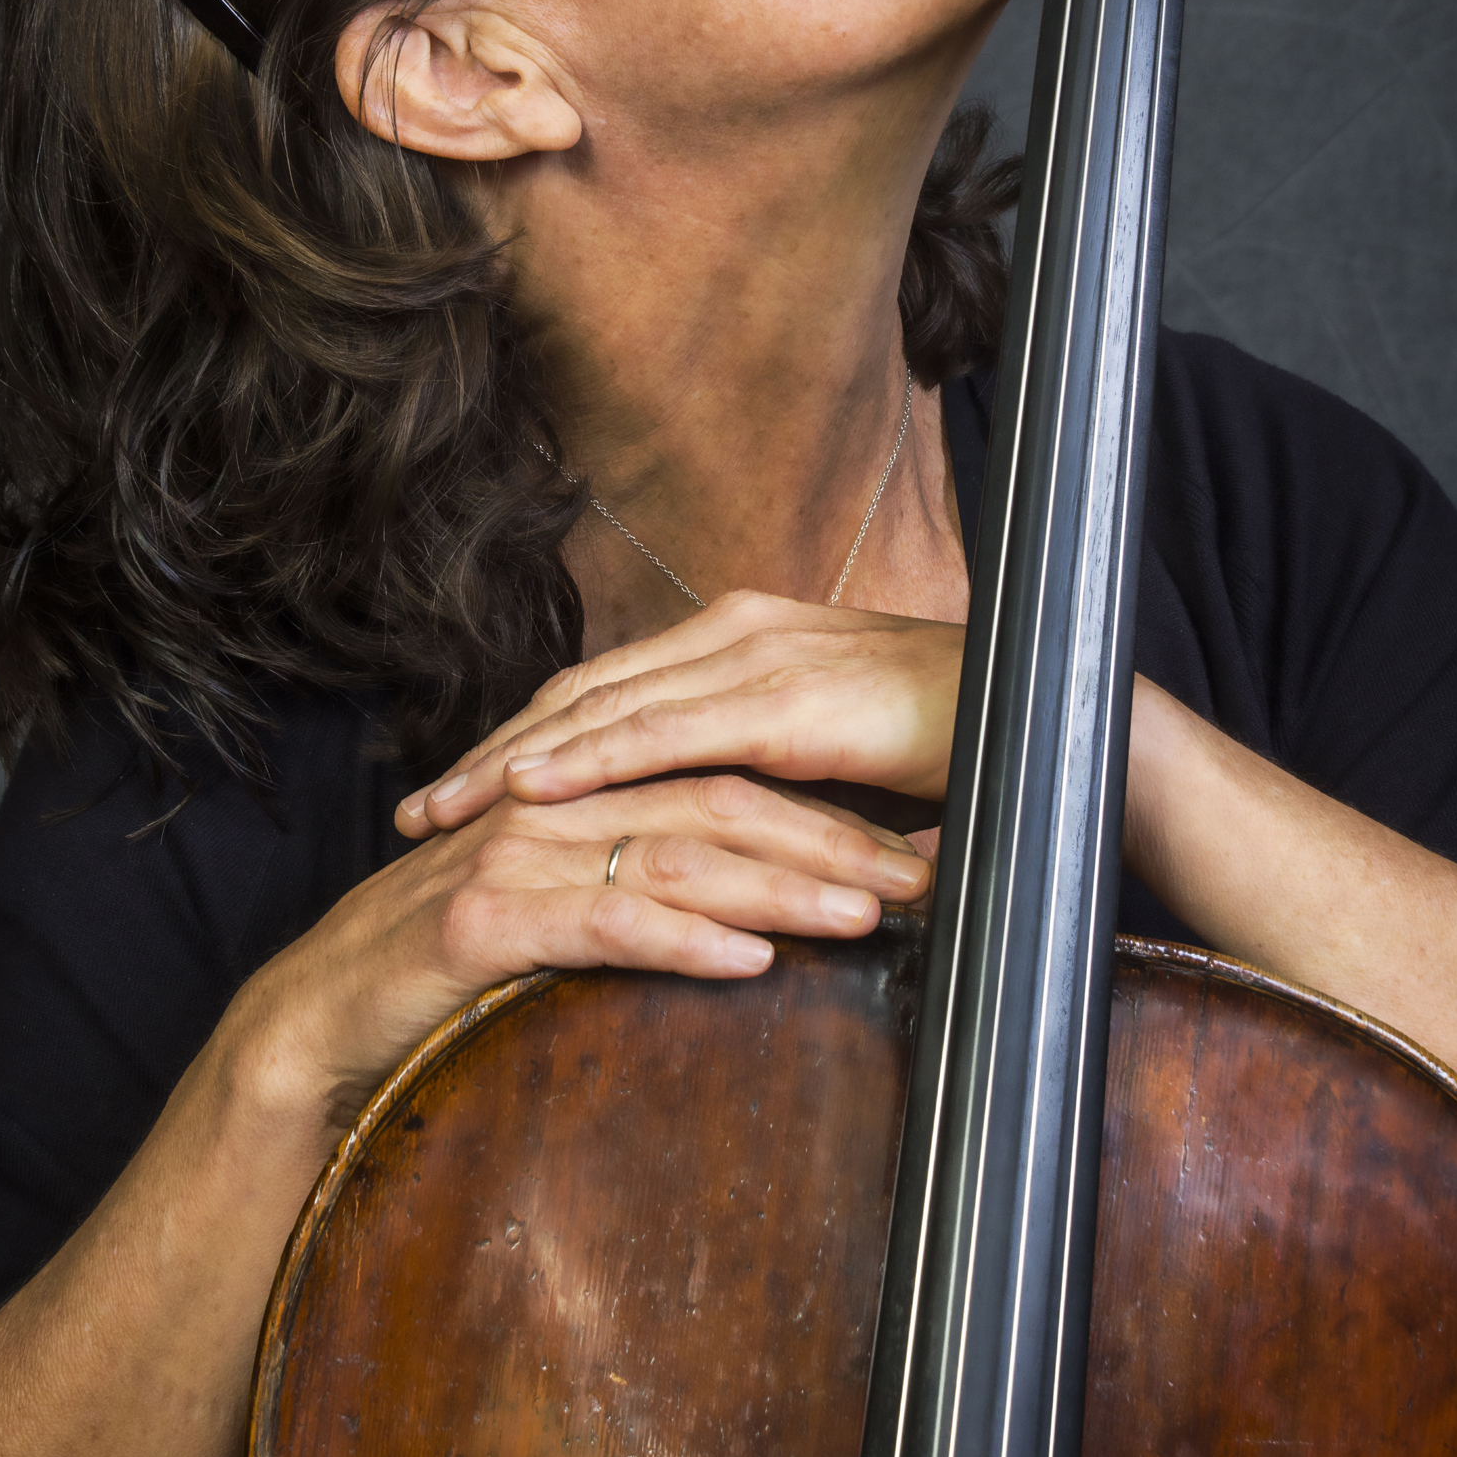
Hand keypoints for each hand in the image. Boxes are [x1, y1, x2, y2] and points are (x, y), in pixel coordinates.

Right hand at [238, 756, 930, 1140]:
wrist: (317, 1022)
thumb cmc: (449, 975)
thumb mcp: (562, 922)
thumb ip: (645, 895)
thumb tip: (760, 917)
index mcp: (586, 793)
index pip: (727, 783)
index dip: (824, 813)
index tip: (909, 852)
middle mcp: (557, 804)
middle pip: (720, 803)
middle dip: (830, 842)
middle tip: (919, 880)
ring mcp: (518, 855)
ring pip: (674, 853)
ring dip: (781, 886)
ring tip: (862, 918)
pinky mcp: (483, 919)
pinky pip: (603, 921)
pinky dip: (683, 938)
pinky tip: (747, 961)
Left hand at [396, 589, 964, 837]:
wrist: (1039, 716)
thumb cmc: (946, 741)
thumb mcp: (829, 757)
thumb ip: (765, 770)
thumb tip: (716, 825)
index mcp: (740, 638)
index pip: (607, 690)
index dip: (526, 737)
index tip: (461, 789)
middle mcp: (733, 631)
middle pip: (581, 694)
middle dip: (491, 754)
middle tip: (416, 811)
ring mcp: (754, 658)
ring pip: (602, 711)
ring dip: (511, 762)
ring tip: (443, 811)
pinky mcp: (780, 700)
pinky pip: (665, 732)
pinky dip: (588, 758)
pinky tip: (530, 789)